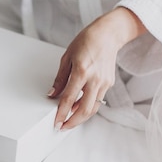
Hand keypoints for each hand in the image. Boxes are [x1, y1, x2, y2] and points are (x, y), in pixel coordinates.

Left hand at [48, 7, 146, 129]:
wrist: (108, 34)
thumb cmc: (86, 41)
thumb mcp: (67, 57)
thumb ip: (60, 78)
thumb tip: (52, 94)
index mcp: (81, 71)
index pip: (69, 98)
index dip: (61, 113)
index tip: (56, 122)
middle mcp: (95, 79)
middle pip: (84, 110)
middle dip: (72, 122)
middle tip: (62, 127)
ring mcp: (104, 82)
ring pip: (93, 108)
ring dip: (80, 117)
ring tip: (69, 120)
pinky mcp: (109, 83)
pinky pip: (97, 100)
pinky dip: (87, 107)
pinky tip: (78, 108)